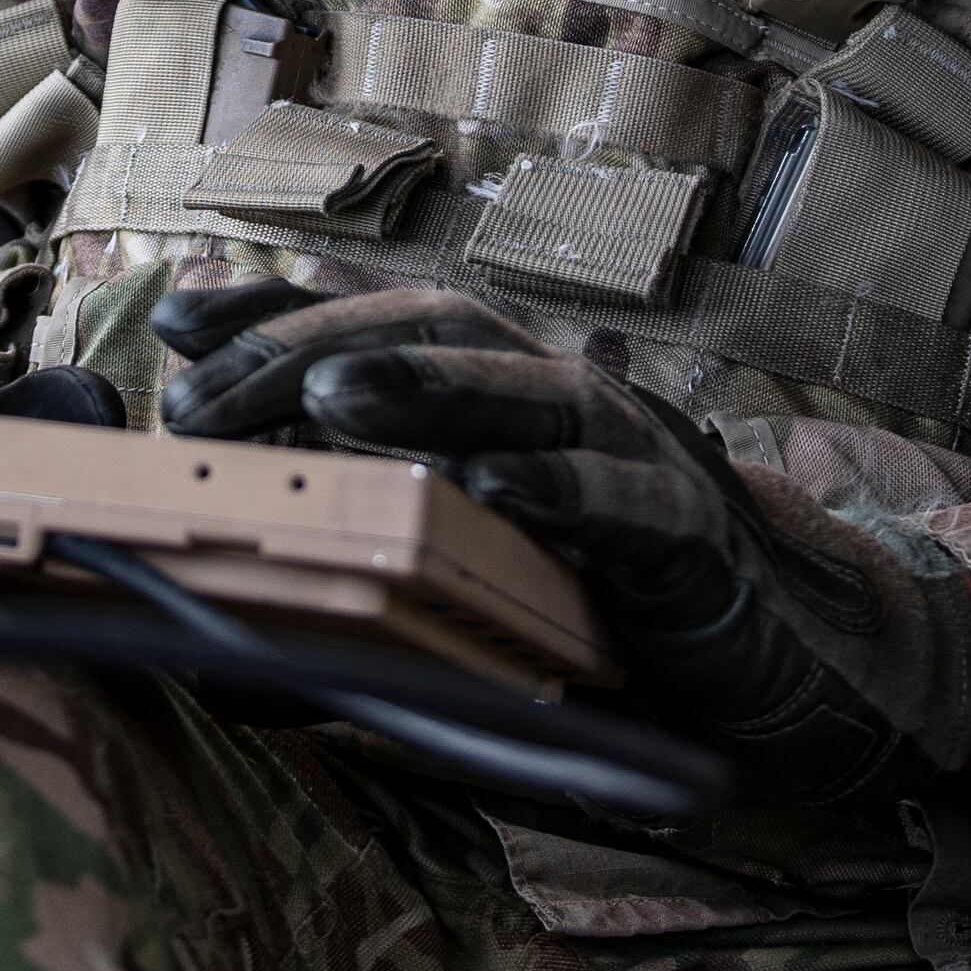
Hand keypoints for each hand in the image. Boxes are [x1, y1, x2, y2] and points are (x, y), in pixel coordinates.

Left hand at [152, 278, 970, 805]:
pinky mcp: (692, 537)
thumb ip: (368, 582)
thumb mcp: (475, 583)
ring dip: (424, 388)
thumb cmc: (612, 613)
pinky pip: (624, 506)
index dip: (277, 316)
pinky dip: (562, 493)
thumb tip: (219, 638)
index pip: (375, 326)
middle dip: (312, 350)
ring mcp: (632, 456)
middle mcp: (561, 399)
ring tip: (331, 395)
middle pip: (431, 334)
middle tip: (207, 391)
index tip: (176, 323)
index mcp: (501, 396)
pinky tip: (497, 493)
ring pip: (523, 395)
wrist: (794, 654)